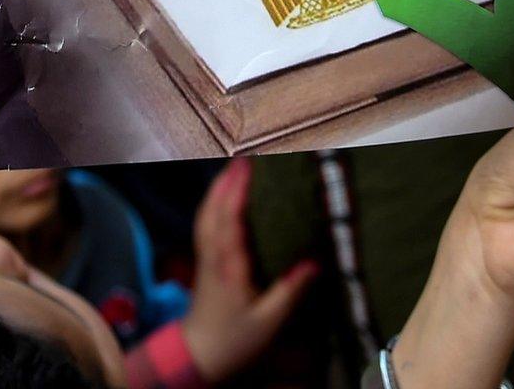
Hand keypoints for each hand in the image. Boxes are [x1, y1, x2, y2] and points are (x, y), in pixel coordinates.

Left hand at [181, 159, 316, 382]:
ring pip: (205, 215)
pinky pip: (205, 225)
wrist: (198, 356)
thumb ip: (290, 290)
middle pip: (213, 210)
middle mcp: (213, 256)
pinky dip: (212, 205)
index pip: (230, 220)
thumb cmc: (235, 340)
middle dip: (226, 182)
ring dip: (217, 190)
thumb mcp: (269, 320)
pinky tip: (222, 199)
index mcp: (229, 266)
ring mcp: (205, 258)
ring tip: (233, 170)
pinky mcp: (204, 263)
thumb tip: (315, 261)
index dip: (238, 191)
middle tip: (245, 158)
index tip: (250, 167)